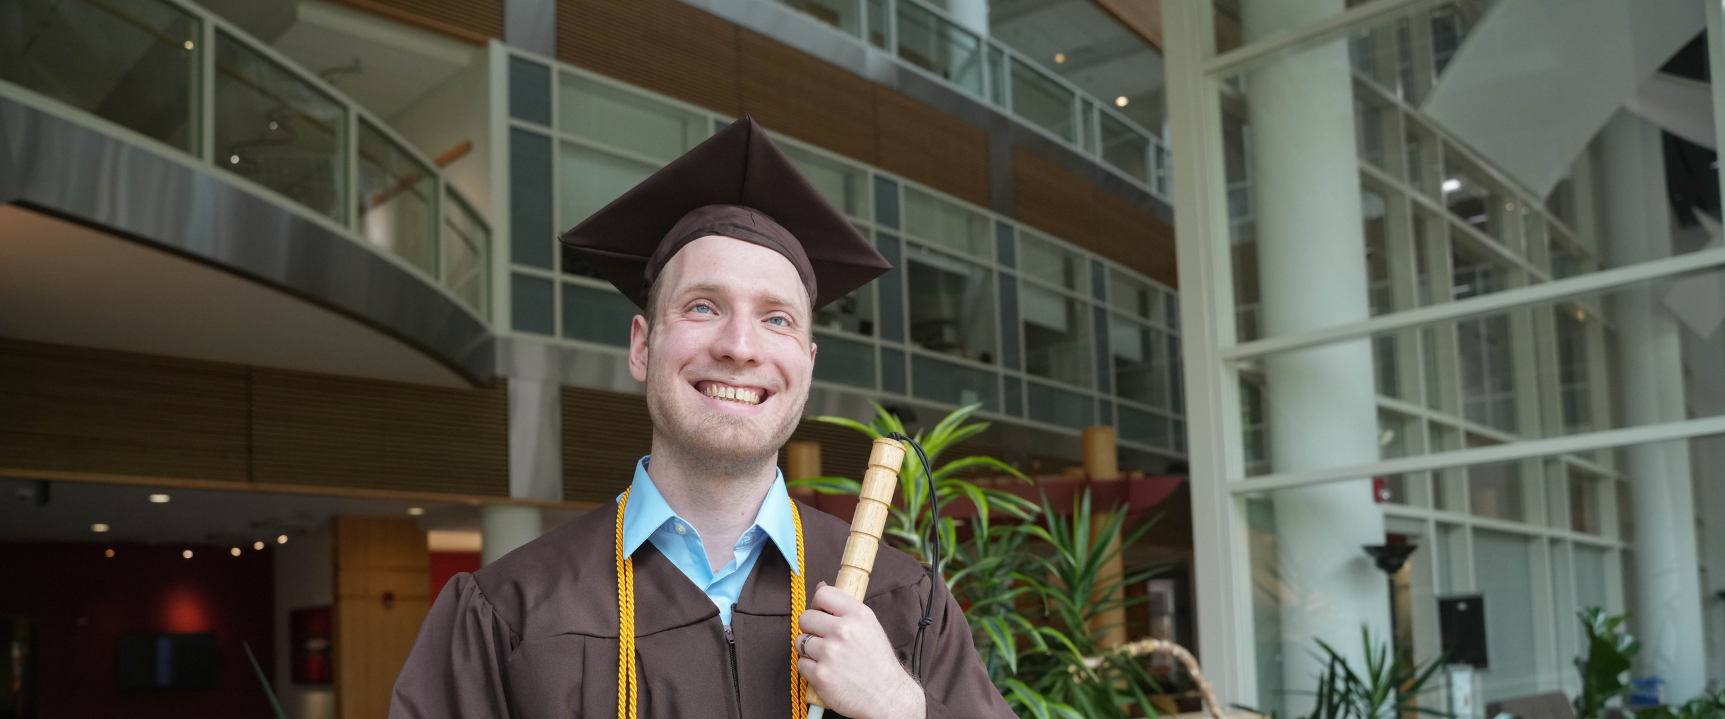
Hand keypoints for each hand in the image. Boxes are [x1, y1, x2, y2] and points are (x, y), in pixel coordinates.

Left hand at [796, 582, 924, 718]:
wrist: (887, 697)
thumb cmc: (877, 662)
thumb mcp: (869, 626)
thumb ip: (844, 607)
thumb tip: (820, 586)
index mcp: (858, 614)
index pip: (823, 594)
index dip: (818, 605)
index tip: (822, 616)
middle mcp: (844, 630)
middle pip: (805, 618)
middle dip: (811, 629)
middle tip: (825, 641)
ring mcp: (831, 653)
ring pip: (801, 641)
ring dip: (809, 651)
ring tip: (828, 659)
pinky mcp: (821, 674)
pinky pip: (801, 664)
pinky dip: (810, 669)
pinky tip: (827, 672)